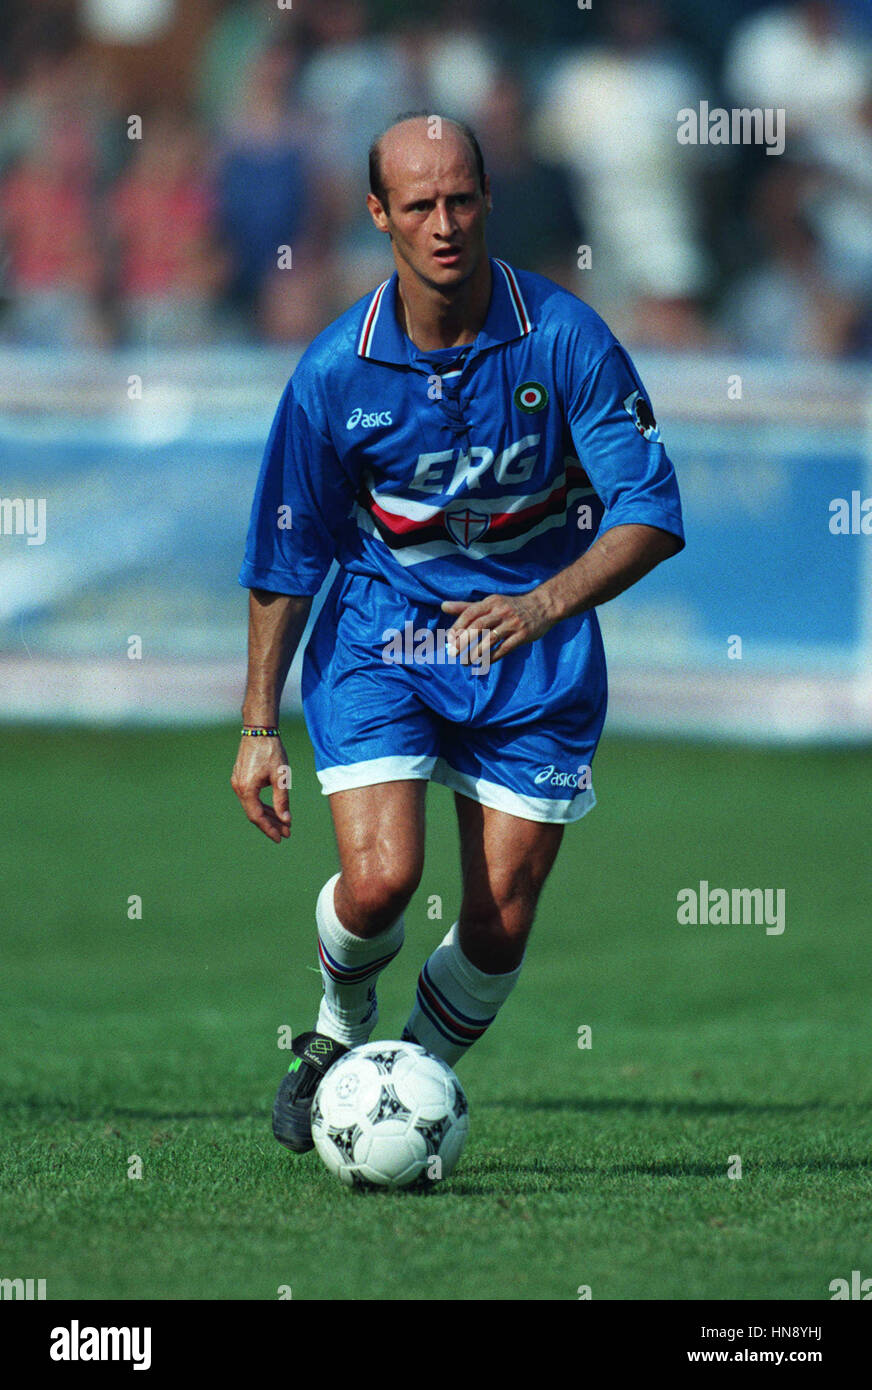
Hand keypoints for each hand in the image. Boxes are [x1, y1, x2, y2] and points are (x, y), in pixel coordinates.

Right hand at [231, 734, 291, 842]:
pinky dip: (262, 804)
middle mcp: (238, 788)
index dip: (270, 829)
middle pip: (254, 813)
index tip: (282, 838)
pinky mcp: (240, 777)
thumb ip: (282, 800)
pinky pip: (251, 797)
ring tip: (284, 823)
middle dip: (271, 824)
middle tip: (286, 833)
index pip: (257, 816)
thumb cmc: (272, 751)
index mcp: (247, 789)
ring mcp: (238, 782)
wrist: (259, 730)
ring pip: (252, 806)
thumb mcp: (281, 777)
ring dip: (268, 815)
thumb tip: (286, 820)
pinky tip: (274, 809)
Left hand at [441, 589, 556, 664]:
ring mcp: (513, 623)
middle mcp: (501, 611)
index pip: (470, 614)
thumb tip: (443, 606)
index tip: (449, 640)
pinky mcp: (523, 635)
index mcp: (491, 602)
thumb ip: (466, 606)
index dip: (458, 627)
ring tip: (465, 662)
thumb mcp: (490, 603)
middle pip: (478, 626)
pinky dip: (493, 657)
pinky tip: (483, 664)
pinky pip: (505, 648)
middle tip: (453, 653)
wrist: (543, 606)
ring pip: (491, 639)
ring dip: (476, 653)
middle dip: (463, 641)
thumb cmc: (511, 607)